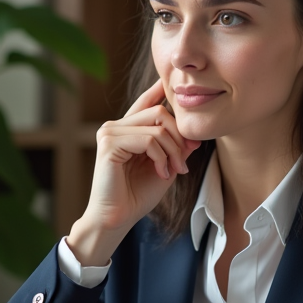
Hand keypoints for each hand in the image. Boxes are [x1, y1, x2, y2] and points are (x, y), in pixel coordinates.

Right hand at [67, 79, 200, 265]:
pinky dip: (161, 157)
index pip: (146, 103)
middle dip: (179, 137)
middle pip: (159, 112)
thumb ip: (177, 149)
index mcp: (127, 130)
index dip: (159, 90)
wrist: (118, 219)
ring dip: (173, 150)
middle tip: (183, 164)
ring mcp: (110, 132)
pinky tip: (161, 173)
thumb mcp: (166, 168)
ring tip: (175, 171)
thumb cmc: (137, 196)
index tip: (170, 83)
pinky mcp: (109, 143)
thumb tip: (194, 135)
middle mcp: (115, 126)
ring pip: (156, 126)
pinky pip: (148, 140)